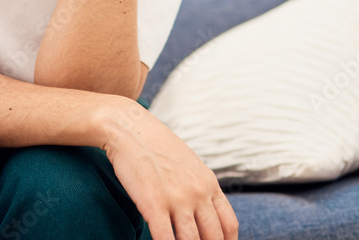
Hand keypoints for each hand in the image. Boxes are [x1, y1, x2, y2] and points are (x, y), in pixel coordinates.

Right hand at [100, 98, 238, 239]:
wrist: (130, 129)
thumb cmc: (156, 146)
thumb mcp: (189, 164)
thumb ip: (200, 187)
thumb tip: (204, 212)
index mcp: (209, 183)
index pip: (229, 225)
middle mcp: (198, 192)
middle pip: (213, 238)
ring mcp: (178, 199)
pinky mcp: (154, 204)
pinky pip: (165, 239)